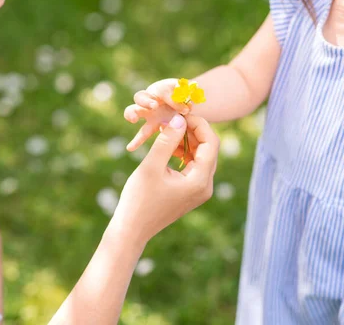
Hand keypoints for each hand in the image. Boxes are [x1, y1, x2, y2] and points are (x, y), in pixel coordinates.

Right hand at [110, 114, 219, 244]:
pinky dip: (183, 153)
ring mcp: (199, 190)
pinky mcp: (191, 192)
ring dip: (187, 141)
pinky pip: (193, 165)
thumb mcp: (151, 166)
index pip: (211, 143)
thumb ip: (167, 140)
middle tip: (172, 119)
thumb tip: (180, 118)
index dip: (199, 124)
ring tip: (166, 131)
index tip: (180, 114)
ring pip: (201, 156)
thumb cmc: (138, 200)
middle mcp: (205, 186)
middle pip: (209, 149)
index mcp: (200, 181)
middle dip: (192, 131)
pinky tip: (167, 146)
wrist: (132, 230)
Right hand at [124, 78, 192, 151]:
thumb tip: (189, 99)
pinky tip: (130, 148)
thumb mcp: (187, 93)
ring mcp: (148, 113)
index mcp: (160, 90)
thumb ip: (187, 93)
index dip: (173, 99)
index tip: (183, 107)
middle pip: (140, 97)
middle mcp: (151, 100)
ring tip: (133, 119)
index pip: (163, 92)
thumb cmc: (183, 97)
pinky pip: (141, 133)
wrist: (181, 106)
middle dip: (145, 101)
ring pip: (133, 111)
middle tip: (153, 106)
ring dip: (132, 114)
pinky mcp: (150, 126)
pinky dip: (136, 141)